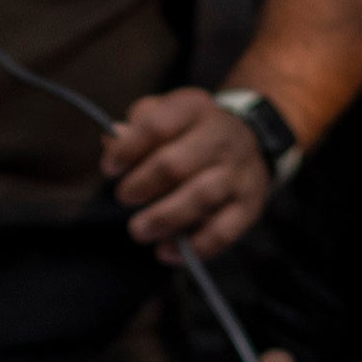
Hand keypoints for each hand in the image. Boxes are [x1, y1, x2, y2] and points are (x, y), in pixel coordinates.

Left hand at [101, 88, 275, 259]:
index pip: (158, 125)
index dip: (128, 149)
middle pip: (176, 164)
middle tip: (124, 197)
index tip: (109, 168)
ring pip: (200, 198)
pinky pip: (223, 232)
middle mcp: (222, 138)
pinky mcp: (249, 206)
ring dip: (164, 218)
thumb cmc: (193, 133)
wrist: (252, 143)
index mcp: (195, 109)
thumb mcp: (167, 115)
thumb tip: (110, 138)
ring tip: (139, 230)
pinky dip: (193, 247)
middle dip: (142, 185)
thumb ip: (137, 127)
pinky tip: (166, 252)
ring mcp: (239, 173)